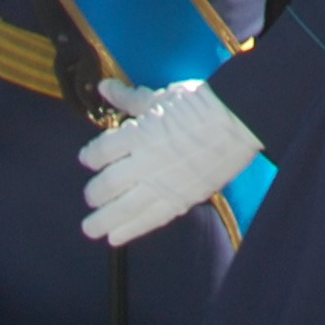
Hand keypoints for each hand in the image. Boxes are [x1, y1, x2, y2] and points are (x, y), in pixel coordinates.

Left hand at [79, 79, 258, 245]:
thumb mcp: (162, 96)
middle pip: (106, 185)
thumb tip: (104, 86)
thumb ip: (130, 99)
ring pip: (121, 209)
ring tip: (90, 228)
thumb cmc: (199, 103)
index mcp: (138, 134)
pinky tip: (115, 237)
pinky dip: (130, 230)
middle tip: (91, 196)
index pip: (101, 152)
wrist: (237, 119)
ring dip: (102, 221)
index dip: (90, 156)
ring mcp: (161, 184)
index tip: (87, 159)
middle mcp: (144, 162)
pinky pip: (148, 220)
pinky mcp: (179, 199)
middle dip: (94, 193)